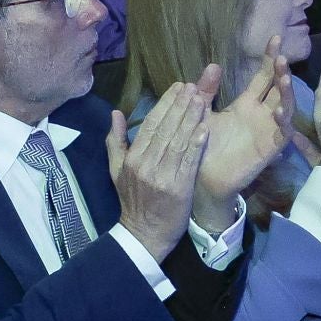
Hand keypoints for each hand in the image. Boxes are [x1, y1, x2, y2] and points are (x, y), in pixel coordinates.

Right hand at [106, 80, 209, 261]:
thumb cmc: (132, 200)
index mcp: (132, 159)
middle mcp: (146, 165)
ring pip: (179, 142)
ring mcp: (163, 177)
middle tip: (193, 86)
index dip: (165, 104)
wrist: (144, 233)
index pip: (150, 125)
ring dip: (191, 119)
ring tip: (202, 99)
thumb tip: (115, 114)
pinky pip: (189, 162)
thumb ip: (115, 141)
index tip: (178, 87)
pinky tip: (205, 128)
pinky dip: (197, 144)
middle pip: (166, 129)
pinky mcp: (179, 189)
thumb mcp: (116, 171)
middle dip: (180, 106)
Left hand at [197, 46, 293, 226]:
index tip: (275, 37)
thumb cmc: (201, 145)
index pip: (263, 77)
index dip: (270, 58)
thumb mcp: (201, 113)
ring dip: (287, 91)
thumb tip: (212, 65)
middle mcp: (260, 115)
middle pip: (278, 87)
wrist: (199, 178)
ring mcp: (267, 130)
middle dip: (282, 71)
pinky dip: (283, 121)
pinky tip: (279, 109)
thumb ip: (206, 92)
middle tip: (281, 55)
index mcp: (245, 104)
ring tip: (284, 74)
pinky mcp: (269, 148)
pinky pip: (282, 133)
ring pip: (286, 106)